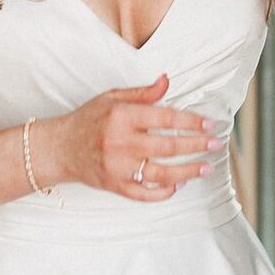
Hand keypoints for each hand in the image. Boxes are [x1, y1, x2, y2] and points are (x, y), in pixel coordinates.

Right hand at [44, 74, 220, 200]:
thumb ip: (142, 93)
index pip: (165, 118)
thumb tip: (167, 81)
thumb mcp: (112, 98)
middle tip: (215, 144)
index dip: (191, 121)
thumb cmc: (87, 120)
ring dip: (187, 171)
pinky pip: (144, 194)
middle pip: (168, 146)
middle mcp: (121, 142)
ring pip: (160, 173)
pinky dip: (163, 192)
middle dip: (196, 145)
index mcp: (122, 116)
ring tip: (206, 168)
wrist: (59, 148)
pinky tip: (178, 185)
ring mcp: (118, 167)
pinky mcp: (114, 186)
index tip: (209, 124)